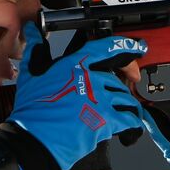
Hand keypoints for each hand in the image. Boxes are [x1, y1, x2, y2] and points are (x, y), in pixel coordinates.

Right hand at [6, 23, 146, 169]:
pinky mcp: (106, 120)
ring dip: (126, 108)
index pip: (107, 48)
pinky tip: (128, 133)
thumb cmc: (31, 110)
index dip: (126, 45)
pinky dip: (133, 127)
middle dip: (119, 90)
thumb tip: (32, 30)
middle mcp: (91, 79)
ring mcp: (100, 99)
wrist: (33, 139)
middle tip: (117, 101)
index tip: (138, 46)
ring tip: (119, 117)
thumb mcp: (31, 73)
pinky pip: (130, 120)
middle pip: (118, 79)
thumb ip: (36, 49)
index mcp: (75, 65)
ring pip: (126, 99)